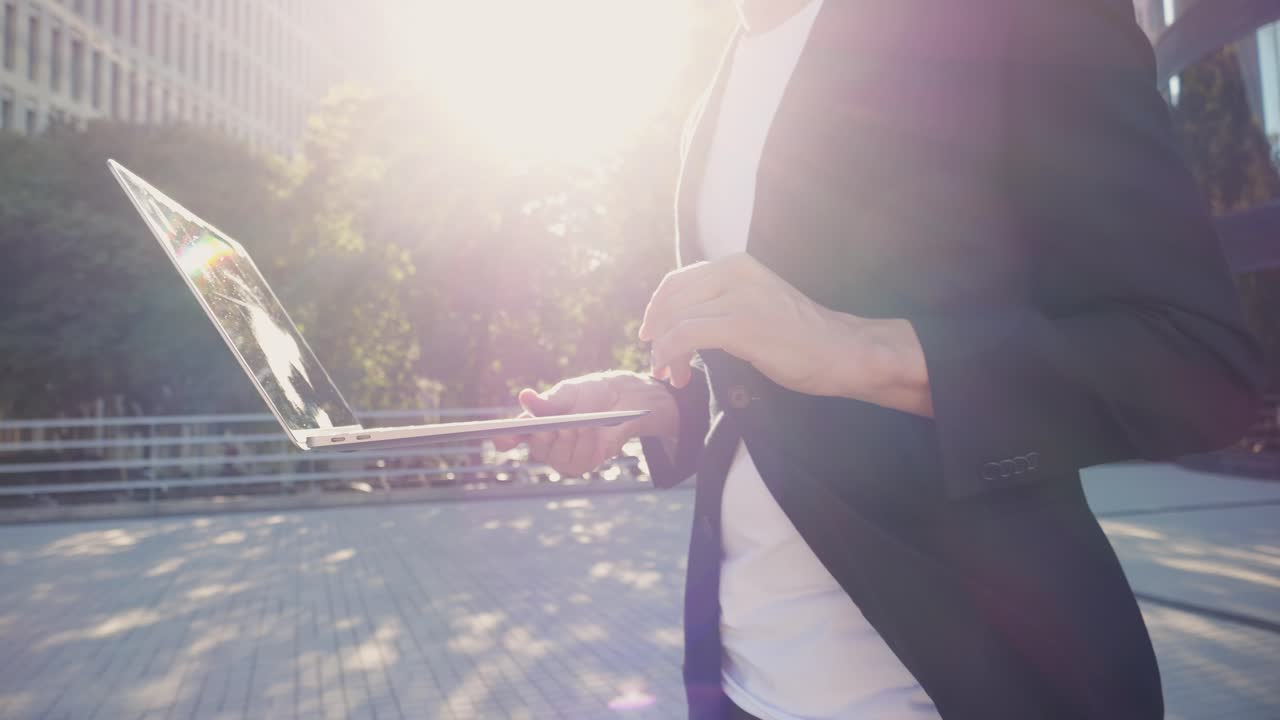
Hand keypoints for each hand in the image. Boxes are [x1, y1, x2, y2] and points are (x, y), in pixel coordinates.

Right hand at [492, 371, 679, 476]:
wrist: (622, 400)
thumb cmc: (588, 394)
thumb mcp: (568, 393)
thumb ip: (548, 402)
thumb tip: (525, 397)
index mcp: (533, 425)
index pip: (510, 437)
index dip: (504, 439)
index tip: (502, 438)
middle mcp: (545, 444)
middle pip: (538, 449)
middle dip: (549, 437)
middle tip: (560, 425)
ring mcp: (564, 457)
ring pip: (559, 459)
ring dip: (571, 441)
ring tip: (582, 424)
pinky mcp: (584, 463)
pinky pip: (580, 462)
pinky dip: (586, 446)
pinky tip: (592, 430)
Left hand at [639, 252, 933, 415]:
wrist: (842, 351)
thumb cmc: (800, 337)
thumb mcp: (755, 303)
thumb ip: (721, 302)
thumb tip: (677, 319)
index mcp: (737, 265)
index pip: (678, 282)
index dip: (658, 311)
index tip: (653, 337)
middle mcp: (735, 272)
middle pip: (671, 300)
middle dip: (658, 335)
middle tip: (661, 365)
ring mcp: (738, 297)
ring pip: (675, 319)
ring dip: (664, 352)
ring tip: (672, 375)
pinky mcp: (741, 324)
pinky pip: (686, 335)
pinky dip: (671, 355)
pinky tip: (677, 373)